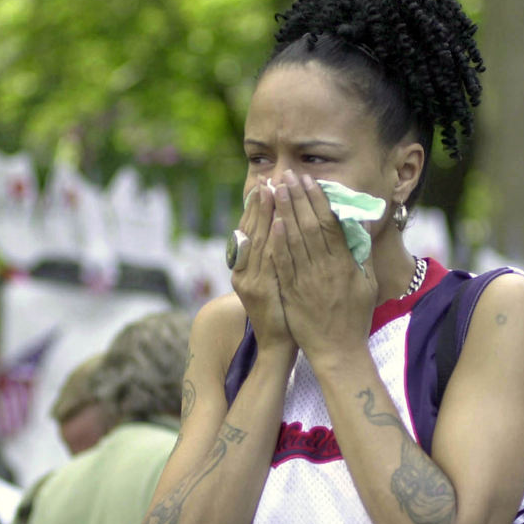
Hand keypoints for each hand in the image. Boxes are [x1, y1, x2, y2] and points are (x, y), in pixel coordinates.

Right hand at [231, 184, 297, 360]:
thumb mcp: (271, 282)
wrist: (278, 346)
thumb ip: (272, 257)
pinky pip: (268, 262)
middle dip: (260, 203)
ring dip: (264, 214)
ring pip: (256, 241)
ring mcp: (249, 282)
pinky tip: (278, 223)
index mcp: (244, 268)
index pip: (248, 230)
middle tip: (268, 177)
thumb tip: (280, 227)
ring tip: (272, 190)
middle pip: (249, 230)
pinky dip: (272, 241)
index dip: (256, 206)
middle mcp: (241, 272)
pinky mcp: (261, 292)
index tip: (265, 182)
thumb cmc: (282, 312)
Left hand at [267, 170, 377, 366]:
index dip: (318, 200)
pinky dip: (278, 241)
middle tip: (288, 176)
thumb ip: (362, 254)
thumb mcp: (367, 284)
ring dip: (284, 212)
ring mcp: (307, 280)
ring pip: (294, 240)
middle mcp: (326, 269)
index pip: (329, 224)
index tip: (310, 181)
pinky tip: (273, 222)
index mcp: (345, 265)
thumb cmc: (355, 318)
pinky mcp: (292, 292)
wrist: (338, 352)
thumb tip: (360, 224)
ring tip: (277, 189)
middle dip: (298, 198)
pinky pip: (284, 262)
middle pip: (309, 226)